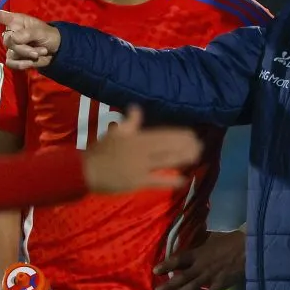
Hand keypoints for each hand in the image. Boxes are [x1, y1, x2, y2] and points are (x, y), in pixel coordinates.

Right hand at [0, 8, 60, 69]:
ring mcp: (12, 46)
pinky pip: (11, 63)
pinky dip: (22, 64)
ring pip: (11, 52)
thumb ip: (26, 34)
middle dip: (24, 48)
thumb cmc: (48, 35)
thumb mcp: (40, 32)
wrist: (56, 51)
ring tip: (39, 54)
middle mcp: (12, 33)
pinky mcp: (15, 58)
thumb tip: (12, 39)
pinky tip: (31, 63)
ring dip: (27, 55)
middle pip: (8, 41)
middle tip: (38, 51)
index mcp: (16, 21)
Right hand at [82, 106, 200, 193]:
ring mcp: (142, 167)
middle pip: (169, 147)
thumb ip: (130, 122)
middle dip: (186, 146)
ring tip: (197, 156)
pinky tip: (184, 180)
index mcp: (138, 138)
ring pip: (167, 161)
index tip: (193, 133)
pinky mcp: (139, 182)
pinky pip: (158, 181)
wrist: (88, 170)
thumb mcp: (115, 133)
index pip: (164, 134)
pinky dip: (171, 181)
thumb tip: (136, 107)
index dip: (179, 134)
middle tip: (201, 144)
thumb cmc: (101, 150)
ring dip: (183, 158)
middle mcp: (143, 151)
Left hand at [153, 228, 244, 289]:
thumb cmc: (230, 240)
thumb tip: (193, 234)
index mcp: (198, 253)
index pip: (178, 259)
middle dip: (168, 286)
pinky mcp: (220, 284)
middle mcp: (200, 266)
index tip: (155, 271)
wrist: (248, 249)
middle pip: (181, 277)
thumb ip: (201, 239)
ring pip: (191, 288)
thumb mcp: (212, 237)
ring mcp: (210, 277)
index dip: (166, 265)